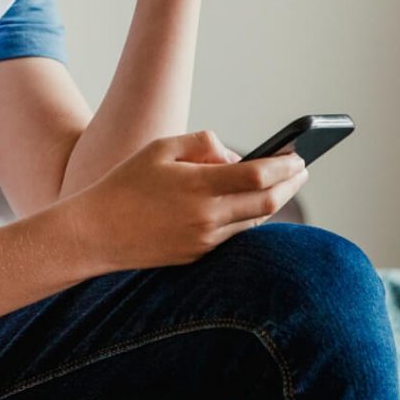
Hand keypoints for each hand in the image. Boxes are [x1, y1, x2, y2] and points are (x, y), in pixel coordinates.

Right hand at [63, 130, 307, 273]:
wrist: (98, 232)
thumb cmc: (126, 182)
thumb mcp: (160, 149)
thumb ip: (201, 143)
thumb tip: (234, 156)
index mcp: (197, 186)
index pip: (257, 175)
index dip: (283, 165)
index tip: (298, 155)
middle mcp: (207, 217)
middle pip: (267, 203)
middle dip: (290, 184)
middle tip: (302, 170)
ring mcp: (205, 241)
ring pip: (254, 221)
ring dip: (272, 201)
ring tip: (281, 183)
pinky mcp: (199, 255)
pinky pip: (234, 234)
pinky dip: (249, 217)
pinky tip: (251, 204)